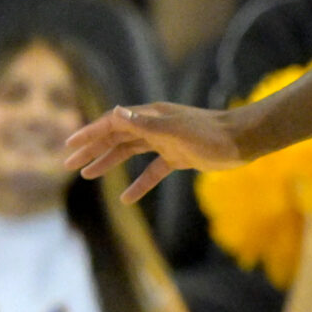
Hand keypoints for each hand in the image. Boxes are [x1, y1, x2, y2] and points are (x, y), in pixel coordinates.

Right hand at [66, 100, 247, 204]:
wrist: (242, 141)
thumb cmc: (210, 134)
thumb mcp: (175, 130)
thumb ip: (144, 125)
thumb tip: (115, 112)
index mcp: (151, 116)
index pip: (112, 123)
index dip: (89, 134)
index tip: (69, 146)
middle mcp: (155, 126)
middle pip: (116, 138)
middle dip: (92, 150)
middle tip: (68, 165)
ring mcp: (166, 141)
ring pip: (130, 152)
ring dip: (109, 162)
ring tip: (87, 175)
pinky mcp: (179, 157)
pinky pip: (153, 171)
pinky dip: (139, 183)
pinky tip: (126, 199)